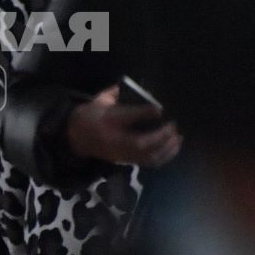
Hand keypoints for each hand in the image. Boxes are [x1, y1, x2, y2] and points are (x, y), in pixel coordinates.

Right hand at [65, 86, 182, 167]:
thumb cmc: (91, 115)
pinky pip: (148, 162)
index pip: (126, 117)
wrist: (76, 136)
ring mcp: (122, 154)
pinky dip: (164, 156)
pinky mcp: (128, 161)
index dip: (144, 113)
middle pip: (141, 144)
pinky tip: (173, 147)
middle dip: (161, 136)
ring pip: (147, 157)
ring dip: (166, 148)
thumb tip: (144, 92)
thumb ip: (118, 94)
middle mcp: (115, 140)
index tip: (161, 109)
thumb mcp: (101, 100)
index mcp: (106, 121)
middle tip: (173, 125)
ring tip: (178, 138)